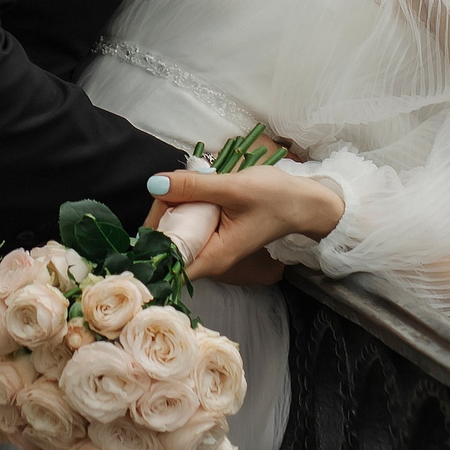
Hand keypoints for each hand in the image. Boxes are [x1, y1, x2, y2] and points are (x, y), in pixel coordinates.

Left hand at [142, 165, 343, 281]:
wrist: (305, 201)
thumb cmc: (276, 199)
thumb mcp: (233, 188)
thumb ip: (193, 187)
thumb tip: (154, 183)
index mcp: (213, 258)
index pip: (166, 266)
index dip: (148, 247)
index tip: (143, 220)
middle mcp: (209, 258)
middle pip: (167, 246)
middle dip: (160, 217)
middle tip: (167, 188)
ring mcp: (211, 246)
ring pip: (177, 233)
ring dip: (172, 209)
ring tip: (179, 185)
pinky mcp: (215, 233)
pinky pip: (190, 224)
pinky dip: (186, 208)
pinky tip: (190, 191)